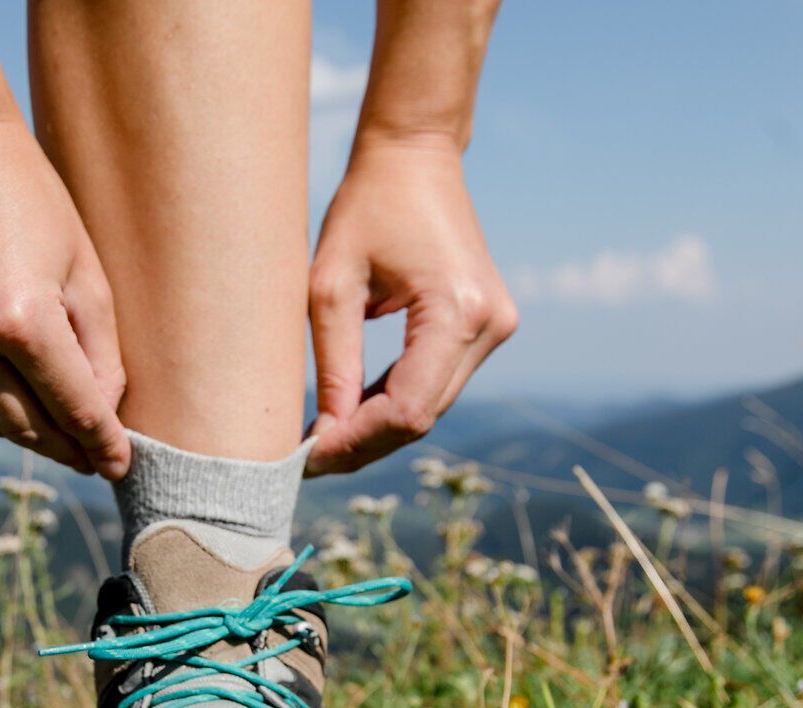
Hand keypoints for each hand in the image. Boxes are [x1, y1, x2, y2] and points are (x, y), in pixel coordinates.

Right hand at [0, 119, 128, 478]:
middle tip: (95, 457)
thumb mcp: (85, 271)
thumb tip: (104, 417)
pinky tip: (13, 391)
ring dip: (29, 434)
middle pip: (30, 430)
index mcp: (23, 323)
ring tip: (61, 434)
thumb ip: (100, 352)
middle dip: (69, 448)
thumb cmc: (28, 199)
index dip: (103, 445)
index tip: (120, 465)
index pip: (74, 410)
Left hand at [305, 137, 516, 475]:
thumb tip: (325, 436)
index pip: (408, 408)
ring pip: (431, 406)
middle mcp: (489, 324)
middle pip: (423, 415)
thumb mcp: (330, 286)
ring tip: (322, 437)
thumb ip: (333, 364)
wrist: (416, 154)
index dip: (357, 441)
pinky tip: (352, 411)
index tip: (308, 455)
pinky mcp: (487, 326)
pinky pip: (437, 382)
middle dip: (364, 442)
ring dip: (378, 427)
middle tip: (306, 458)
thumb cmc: (366, 205)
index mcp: (457, 310)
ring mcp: (496, 326)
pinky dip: (395, 401)